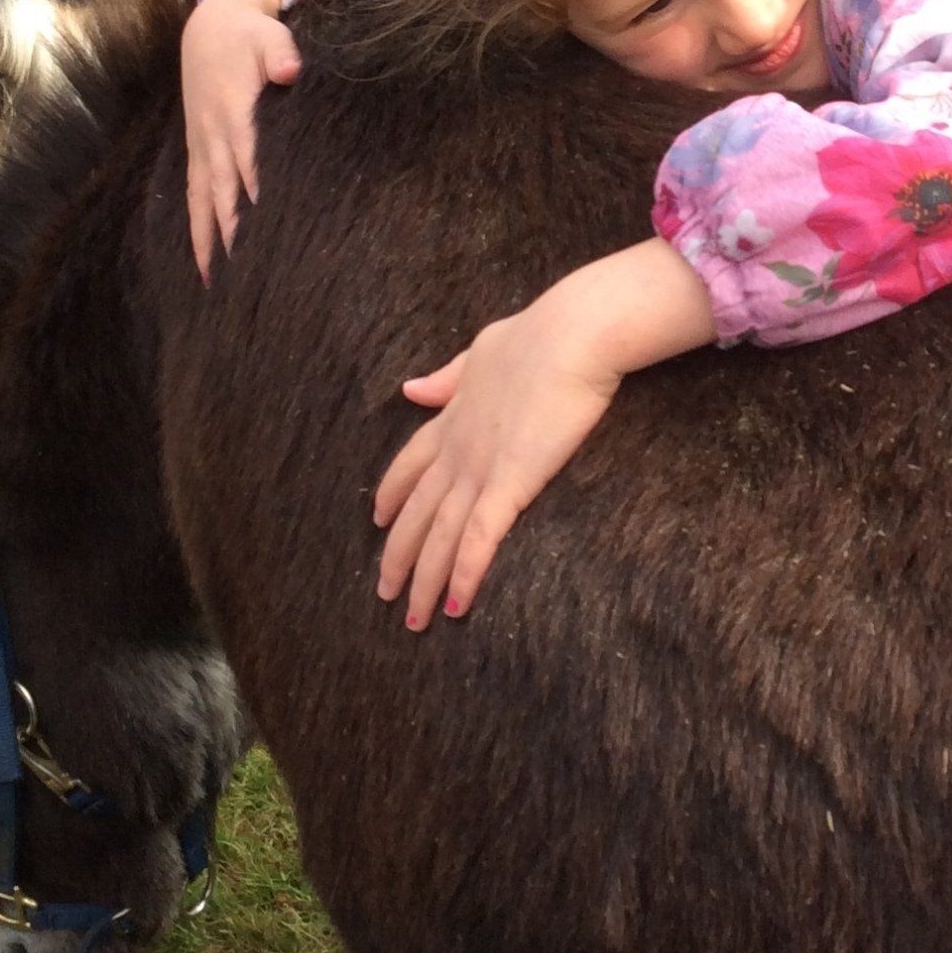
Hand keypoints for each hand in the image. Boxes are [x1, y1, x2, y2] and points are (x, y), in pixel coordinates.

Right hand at [181, 0, 299, 278]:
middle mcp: (213, 136)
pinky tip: (203, 262)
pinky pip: (194, 195)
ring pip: (203, 201)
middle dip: (234, 234)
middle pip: (224, 193)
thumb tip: (290, 70)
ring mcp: (202, 146)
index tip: (272, 232)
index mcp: (234, 111)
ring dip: (208, 242)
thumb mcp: (268, 34)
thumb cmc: (248, 34)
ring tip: (216, 284)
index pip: (248, 160)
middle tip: (248, 278)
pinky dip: (197, 227)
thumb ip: (280, 53)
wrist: (209, 27)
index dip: (258, 194)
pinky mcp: (198, 151)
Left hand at [376, 240, 716, 623]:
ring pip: (439, 536)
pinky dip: (464, 574)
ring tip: (414, 619)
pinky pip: (478, 539)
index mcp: (451, 416)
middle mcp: (456, 448)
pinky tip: (456, 605)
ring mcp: (479, 467)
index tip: (377, 521)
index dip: (391, 495)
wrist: (574, 333)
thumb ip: (448, 378)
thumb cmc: (540, 334)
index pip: (408, 465)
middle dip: (397, 557)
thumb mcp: (481, 351)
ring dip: (424, 581)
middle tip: (385, 593)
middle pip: (414, 513)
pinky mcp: (511, 482)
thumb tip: (411, 390)